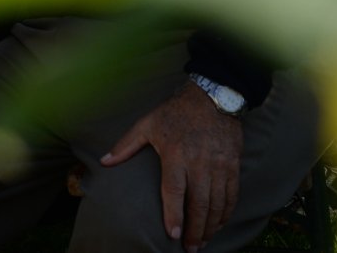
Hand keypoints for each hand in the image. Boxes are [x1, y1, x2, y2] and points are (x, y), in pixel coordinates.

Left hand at [101, 83, 242, 251]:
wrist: (212, 97)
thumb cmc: (175, 113)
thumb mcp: (147, 124)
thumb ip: (125, 146)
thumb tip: (104, 162)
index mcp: (175, 154)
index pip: (174, 191)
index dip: (174, 215)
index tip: (172, 234)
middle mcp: (199, 163)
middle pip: (199, 204)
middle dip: (194, 229)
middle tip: (190, 248)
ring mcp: (219, 165)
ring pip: (217, 203)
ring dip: (211, 226)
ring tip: (202, 241)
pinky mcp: (233, 165)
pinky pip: (232, 195)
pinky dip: (226, 213)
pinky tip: (218, 224)